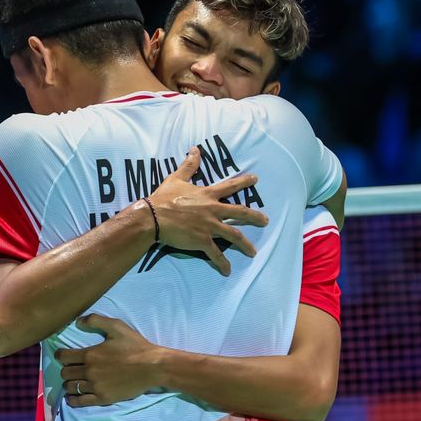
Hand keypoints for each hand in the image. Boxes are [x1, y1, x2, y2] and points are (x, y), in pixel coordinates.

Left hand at [56, 314, 162, 406]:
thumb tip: (77, 321)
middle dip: (65, 369)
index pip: (64, 357)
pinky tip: (73, 396)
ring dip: (69, 383)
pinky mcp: (102, 398)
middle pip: (65, 373)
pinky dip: (73, 399)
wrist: (152, 366)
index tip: (62, 355)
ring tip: (73, 381)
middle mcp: (89, 371)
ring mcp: (95, 386)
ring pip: (71, 387)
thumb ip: (96, 320)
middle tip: (71, 367)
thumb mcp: (117, 327)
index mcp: (90, 354)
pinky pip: (80, 401)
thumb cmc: (135, 345)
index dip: (60, 355)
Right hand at [148, 147, 267, 275]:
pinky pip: (216, 254)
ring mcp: (210, 226)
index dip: (244, 182)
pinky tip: (227, 271)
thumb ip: (189, 165)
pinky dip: (222, 263)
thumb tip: (195, 149)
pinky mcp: (202, 241)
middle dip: (255, 217)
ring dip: (245, 244)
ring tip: (253, 252)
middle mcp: (213, 210)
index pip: (230, 186)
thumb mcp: (176, 178)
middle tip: (265, 221)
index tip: (256, 179)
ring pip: (233, 235)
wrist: (154, 217)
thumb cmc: (164, 197)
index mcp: (207, 195)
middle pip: (240, 212)